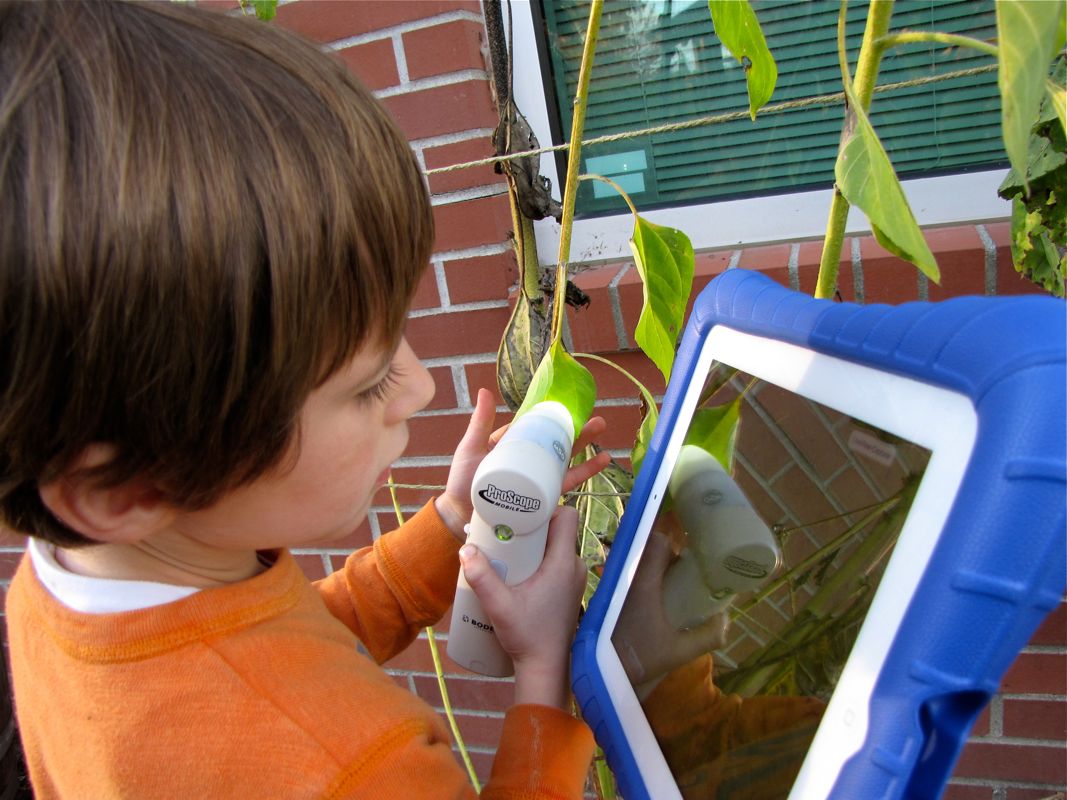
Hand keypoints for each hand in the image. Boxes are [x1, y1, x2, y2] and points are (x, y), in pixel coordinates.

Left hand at [434, 388, 611, 539]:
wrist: (461, 517)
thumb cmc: (462, 482)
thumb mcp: (471, 448)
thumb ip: (480, 423)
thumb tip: (485, 390)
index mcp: (513, 445)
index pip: (537, 427)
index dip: (555, 417)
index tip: (571, 406)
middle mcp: (528, 460)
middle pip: (557, 442)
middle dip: (577, 430)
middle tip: (597, 419)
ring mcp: (536, 478)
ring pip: (565, 459)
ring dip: (585, 448)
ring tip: (601, 434)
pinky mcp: (542, 496)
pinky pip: (565, 483)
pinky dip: (585, 473)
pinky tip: (601, 461)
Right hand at [458, 506, 586, 708]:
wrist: (546, 667)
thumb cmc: (528, 638)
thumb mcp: (499, 606)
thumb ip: (480, 577)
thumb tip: (465, 550)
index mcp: (563, 564)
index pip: (567, 516)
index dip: (546, 508)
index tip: (521, 513)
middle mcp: (573, 567)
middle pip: (557, 530)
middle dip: (532, 527)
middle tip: (507, 533)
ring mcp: (573, 579)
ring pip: (556, 546)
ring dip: (534, 545)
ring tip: (508, 552)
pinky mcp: (568, 589)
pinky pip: (556, 562)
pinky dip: (539, 560)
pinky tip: (518, 570)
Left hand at [613, 529, 727, 697]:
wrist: (603, 673)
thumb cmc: (642, 659)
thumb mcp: (681, 652)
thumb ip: (708, 635)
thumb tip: (725, 618)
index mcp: (644, 583)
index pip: (658, 542)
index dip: (674, 548)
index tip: (684, 565)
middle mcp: (626, 577)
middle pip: (647, 550)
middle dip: (665, 560)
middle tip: (678, 580)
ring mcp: (613, 585)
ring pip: (635, 563)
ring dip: (651, 571)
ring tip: (665, 592)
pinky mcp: (606, 596)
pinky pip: (626, 576)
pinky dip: (638, 581)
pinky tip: (649, 603)